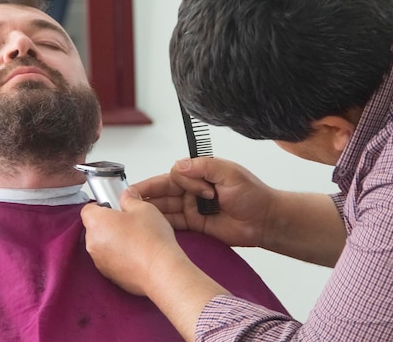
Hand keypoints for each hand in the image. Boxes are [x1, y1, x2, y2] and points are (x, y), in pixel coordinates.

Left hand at [82, 186, 230, 340]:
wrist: (160, 271)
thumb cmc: (151, 240)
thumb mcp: (143, 208)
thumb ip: (130, 198)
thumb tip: (126, 196)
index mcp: (96, 222)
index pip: (89, 208)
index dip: (102, 205)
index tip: (116, 206)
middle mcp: (92, 242)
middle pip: (95, 227)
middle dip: (110, 223)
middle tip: (130, 222)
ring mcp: (99, 261)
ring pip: (103, 244)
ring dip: (114, 240)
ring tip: (136, 239)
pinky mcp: (109, 275)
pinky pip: (110, 259)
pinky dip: (120, 255)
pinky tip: (138, 253)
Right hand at [134, 157, 276, 247]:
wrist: (266, 221)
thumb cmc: (253, 195)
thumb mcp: (230, 173)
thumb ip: (204, 167)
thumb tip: (179, 165)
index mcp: (199, 173)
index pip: (173, 176)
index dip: (171, 184)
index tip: (183, 192)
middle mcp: (192, 189)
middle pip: (163, 192)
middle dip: (146, 196)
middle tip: (127, 201)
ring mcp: (192, 207)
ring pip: (165, 208)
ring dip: (150, 211)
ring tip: (132, 216)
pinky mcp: (195, 225)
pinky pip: (174, 224)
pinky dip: (161, 225)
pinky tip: (148, 227)